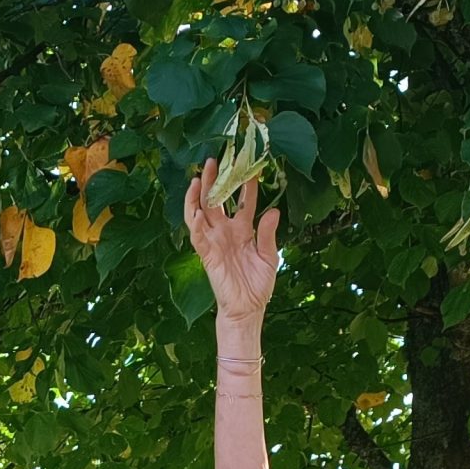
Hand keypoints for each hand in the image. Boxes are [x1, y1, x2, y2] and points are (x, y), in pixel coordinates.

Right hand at [183, 159, 281, 325]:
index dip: (247, 185)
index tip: (252, 165)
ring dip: (200, 194)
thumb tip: (273, 211)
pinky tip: (196, 207)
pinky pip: (197, 235)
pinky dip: (195, 221)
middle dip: (216, 180)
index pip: (244, 202)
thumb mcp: (269, 257)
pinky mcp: (207, 254)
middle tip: (216, 159)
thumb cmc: (258, 286)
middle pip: (218, 200)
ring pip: (202, 212)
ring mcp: (215, 241)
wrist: (248, 309)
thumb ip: (268, 234)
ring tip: (200, 176)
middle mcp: (226, 232)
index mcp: (243, 230)